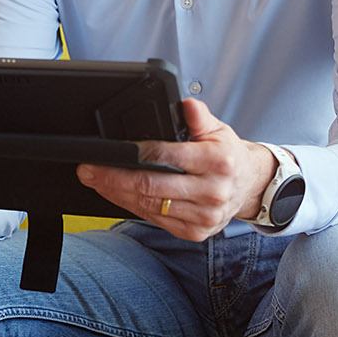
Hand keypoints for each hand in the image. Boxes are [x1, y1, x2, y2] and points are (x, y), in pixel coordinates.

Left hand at [74, 99, 276, 241]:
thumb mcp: (218, 130)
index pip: (165, 157)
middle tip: (88, 171)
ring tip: (96, 182)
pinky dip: (132, 207)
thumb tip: (187, 104)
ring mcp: (204, 216)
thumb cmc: (227, 156)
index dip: (132, 155)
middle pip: (151, 186)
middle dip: (113, 178)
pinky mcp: (196, 232)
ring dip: (117, 194)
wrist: (249, 187)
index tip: (107, 153)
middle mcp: (213, 192)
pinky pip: (155, 219)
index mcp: (218, 162)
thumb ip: (198, 117)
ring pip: (149, 205)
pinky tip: (117, 195)